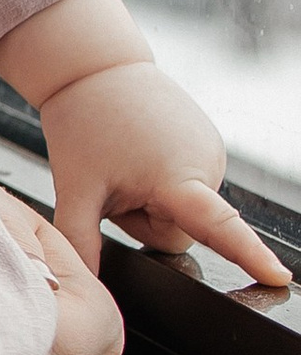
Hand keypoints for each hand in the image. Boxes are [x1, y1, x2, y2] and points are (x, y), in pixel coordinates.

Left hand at [35, 60, 289, 287]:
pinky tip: (143, 152)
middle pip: (183, 231)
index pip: (219, 227)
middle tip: (116, 182)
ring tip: (129, 162)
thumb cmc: (84, 124)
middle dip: (147, 220)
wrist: (97, 69)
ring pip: (186, 211)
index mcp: (177, 176)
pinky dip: (165, 181)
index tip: (279, 277)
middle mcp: (206, 165)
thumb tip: (82, 285)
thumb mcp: (75, 190)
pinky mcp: (210, 143)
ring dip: (156, 200)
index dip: (249, 255)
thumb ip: (80, 242)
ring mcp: (212, 152)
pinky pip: (188, 187)